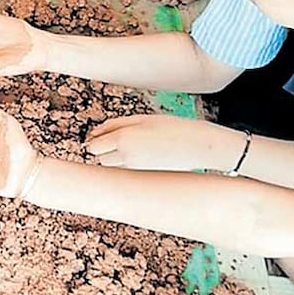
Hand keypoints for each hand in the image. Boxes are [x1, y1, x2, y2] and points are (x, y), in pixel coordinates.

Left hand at [85, 115, 245, 171]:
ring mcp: (136, 169)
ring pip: (110, 167)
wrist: (201, 146)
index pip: (93, 146)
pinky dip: (125, 165)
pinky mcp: (144, 176)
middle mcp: (126, 157)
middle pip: (98, 158)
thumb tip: (95, 132)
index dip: (94, 139)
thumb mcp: (142, 118)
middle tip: (115, 140)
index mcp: (123, 139)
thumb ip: (115, 124)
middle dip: (102, 149)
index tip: (101, 134)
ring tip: (130, 147)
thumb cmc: (174, 127)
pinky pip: (124, 172)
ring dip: (112, 158)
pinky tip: (140, 155)